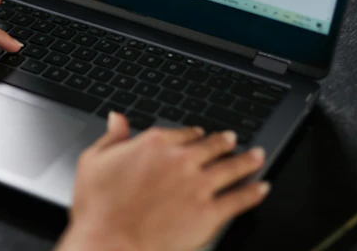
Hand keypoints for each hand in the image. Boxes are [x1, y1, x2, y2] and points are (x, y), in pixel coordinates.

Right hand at [57, 113, 269, 250]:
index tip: (199, 135)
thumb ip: (112, 137)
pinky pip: (239, 199)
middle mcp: (180, 160)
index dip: (194, 134)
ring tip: (257, 155)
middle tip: (232, 138)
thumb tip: (117, 118)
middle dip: (224, 141)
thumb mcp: (94, 160)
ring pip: (231, 167)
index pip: (184, 133)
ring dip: (247, 160)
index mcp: (154, 144)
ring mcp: (198, 186)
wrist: (109, 242)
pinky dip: (254, 192)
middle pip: (211, 146)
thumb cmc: (98, 207)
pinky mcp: (209, 213)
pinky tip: (262, 188)